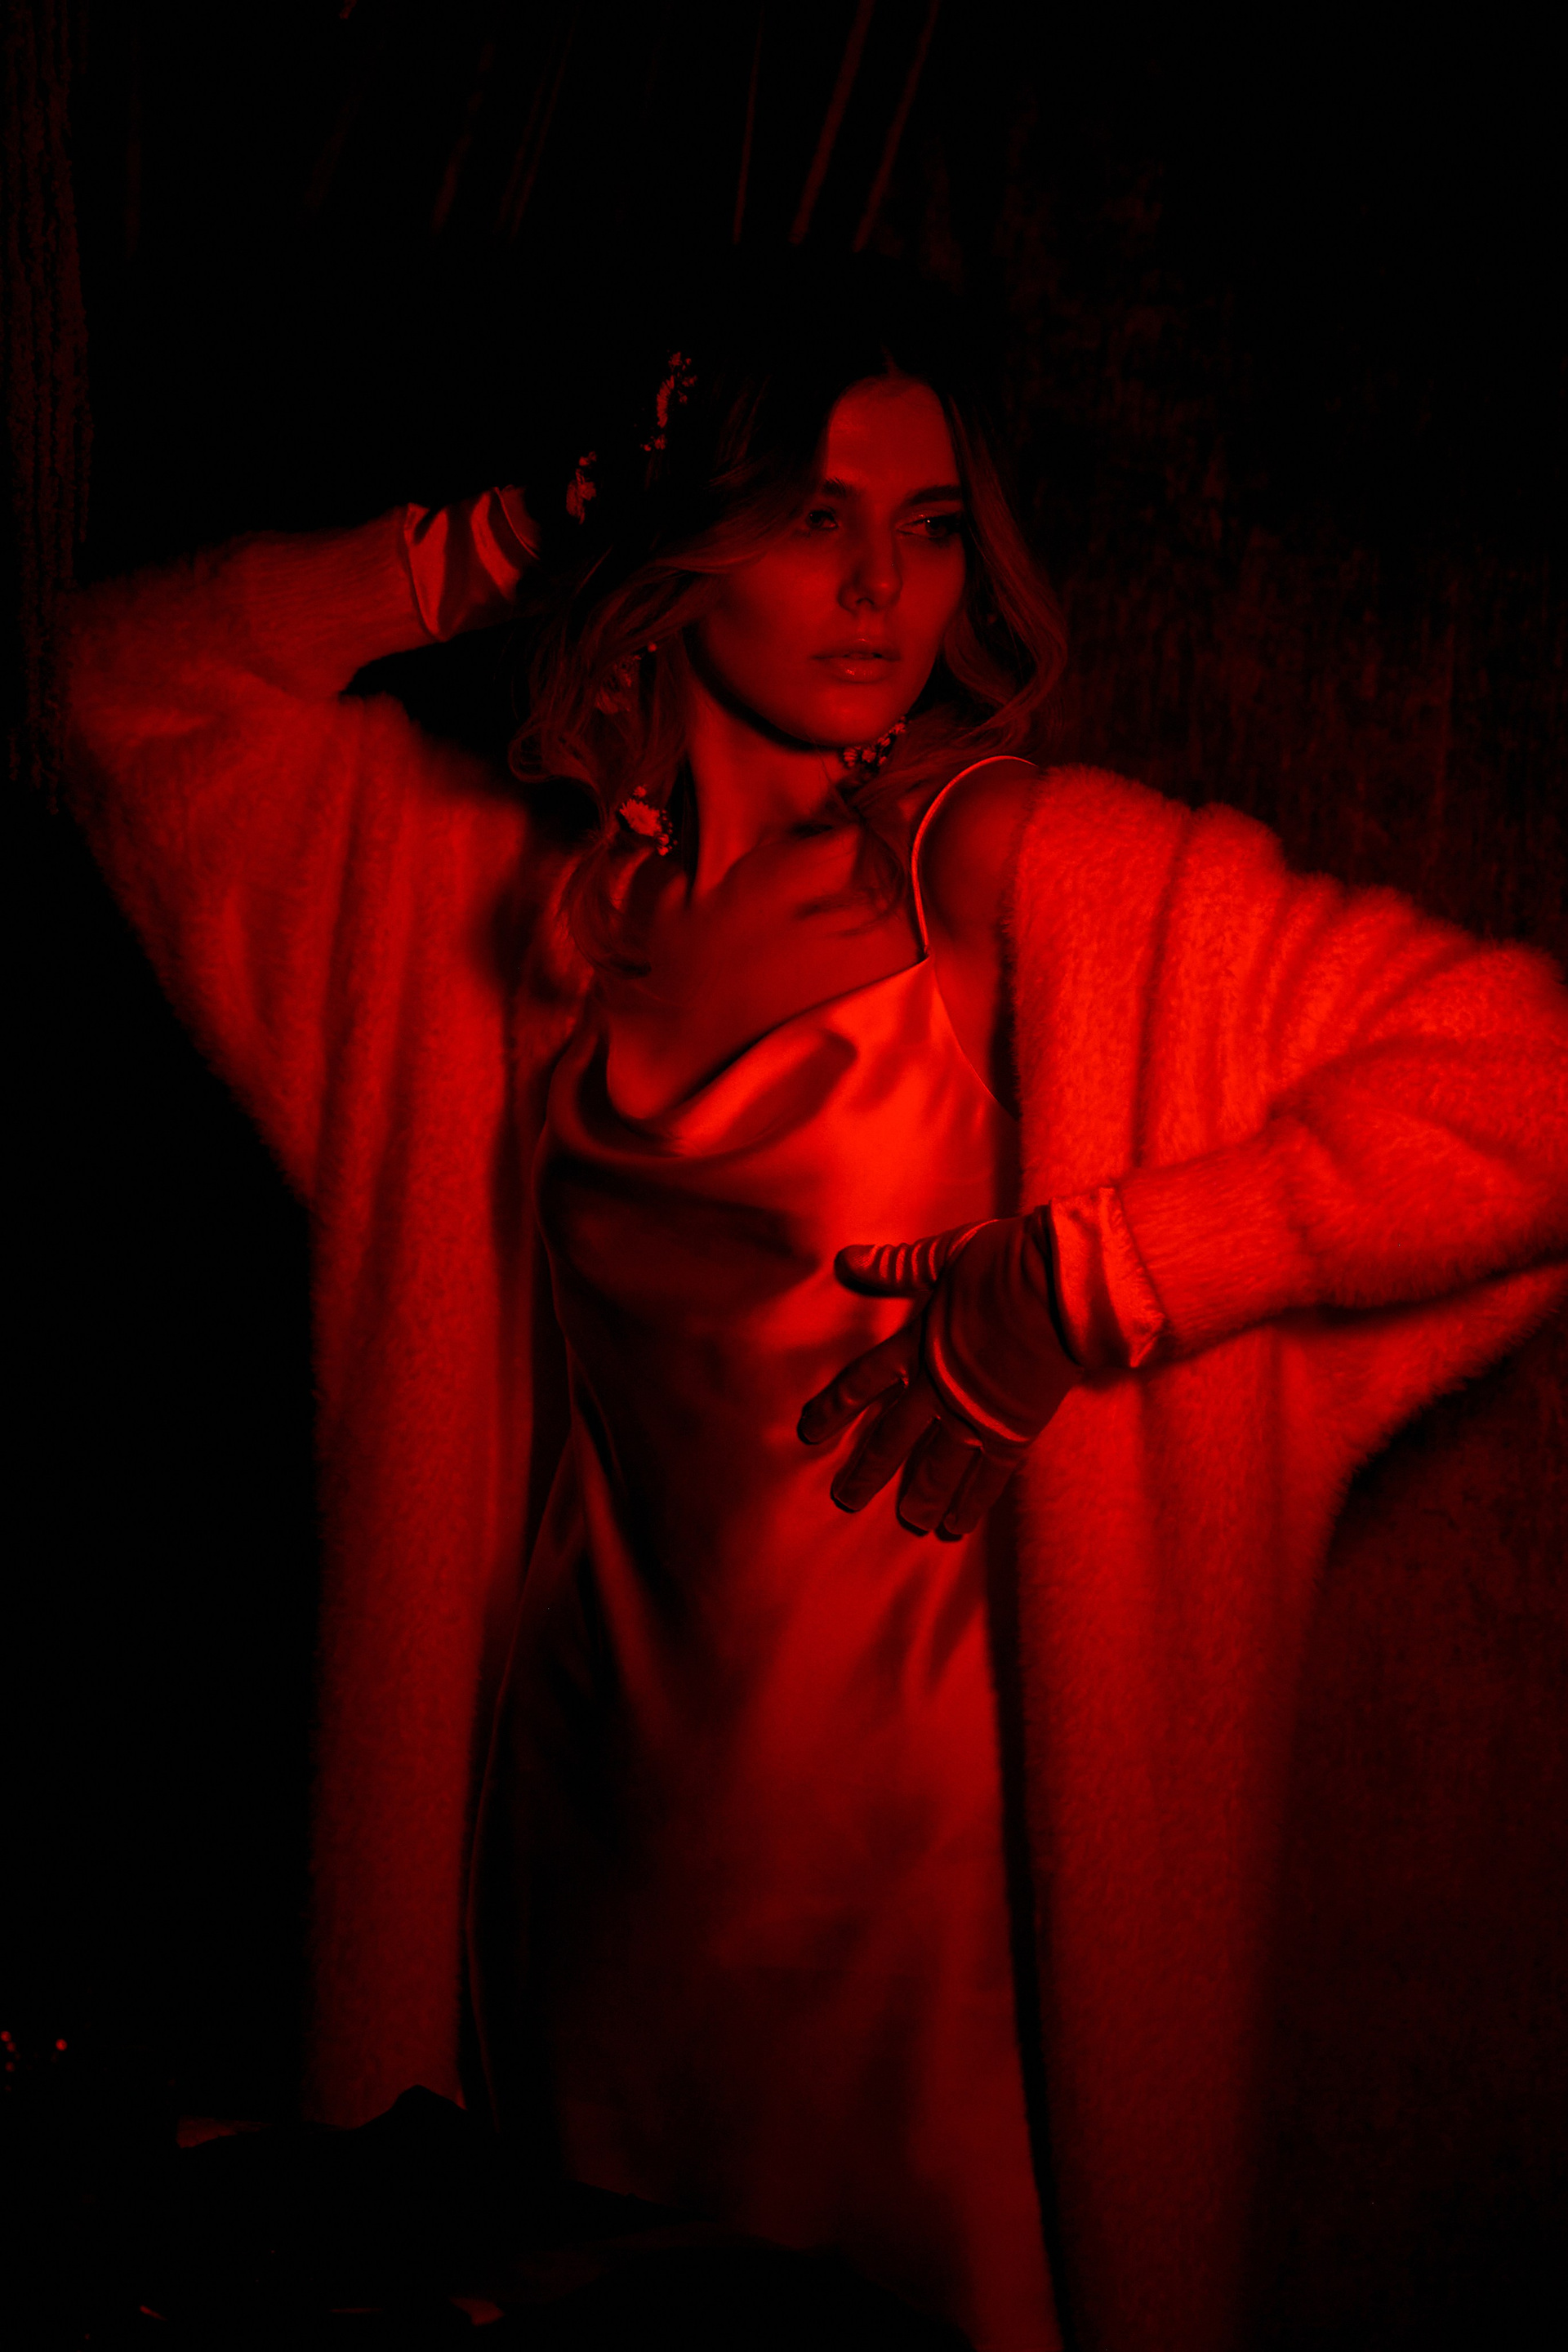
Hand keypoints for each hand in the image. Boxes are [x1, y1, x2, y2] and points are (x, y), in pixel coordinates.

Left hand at [797, 1214, 1078, 1538]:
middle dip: (867, 1470)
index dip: (833, 1408)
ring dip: (918, 1496)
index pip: (863, 1384)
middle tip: (845, 1499)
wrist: (1063, 1285)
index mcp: (918, 1345)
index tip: (808, 1431)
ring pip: (937, 1467)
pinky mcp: (1014, 1430)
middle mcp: (938, 1388)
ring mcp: (975, 1414)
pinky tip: (957, 1526)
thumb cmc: (1007, 1261)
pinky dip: (972, 1502)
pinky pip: (988, 1477)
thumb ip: (894, 1267)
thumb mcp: (944, 1255)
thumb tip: (845, 1260)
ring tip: (907, 1522)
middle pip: (892, 1438)